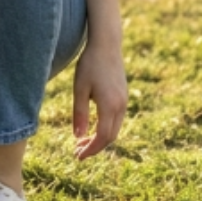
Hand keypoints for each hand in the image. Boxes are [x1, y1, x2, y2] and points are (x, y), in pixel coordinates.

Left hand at [72, 37, 127, 159]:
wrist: (107, 45)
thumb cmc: (89, 64)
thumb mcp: (80, 89)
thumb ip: (80, 114)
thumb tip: (78, 137)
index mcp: (110, 105)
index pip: (102, 137)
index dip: (91, 150)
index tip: (78, 156)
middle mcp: (121, 106)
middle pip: (110, 137)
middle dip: (95, 147)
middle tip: (77, 151)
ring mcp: (124, 102)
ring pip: (114, 129)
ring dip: (100, 138)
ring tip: (81, 142)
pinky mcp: (123, 97)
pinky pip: (116, 120)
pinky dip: (105, 128)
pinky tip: (92, 127)